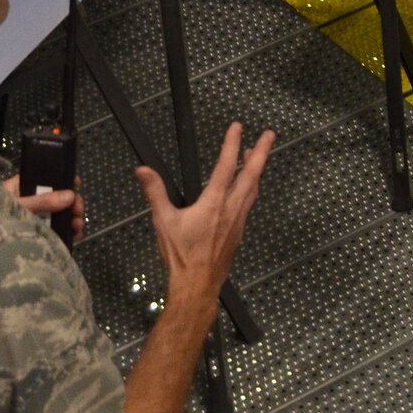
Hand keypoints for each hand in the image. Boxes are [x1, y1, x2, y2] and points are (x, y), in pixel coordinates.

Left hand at [4, 173, 84, 244]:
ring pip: (59, 213)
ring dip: (72, 217)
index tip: (76, 184)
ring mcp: (35, 217)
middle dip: (72, 202)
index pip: (46, 176)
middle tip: (78, 211)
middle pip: (57, 196)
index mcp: (22, 186)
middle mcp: (31, 199)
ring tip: (78, 225)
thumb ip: (42, 201)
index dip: (63, 178)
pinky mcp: (38, 232)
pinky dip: (68, 230)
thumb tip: (70, 195)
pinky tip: (75, 234)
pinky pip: (57, 228)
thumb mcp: (18, 207)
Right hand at [136, 121, 273, 307]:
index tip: (238, 127)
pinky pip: (249, 204)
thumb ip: (155, 192)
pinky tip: (247, 189)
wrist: (198, 285)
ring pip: (253, 189)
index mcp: (214, 203)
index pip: (226, 166)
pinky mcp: (239, 232)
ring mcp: (238, 221)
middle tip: (269, 135)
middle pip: (251, 175)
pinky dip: (251, 189)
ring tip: (257, 156)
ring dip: (256, 170)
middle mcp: (231, 208)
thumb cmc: (182, 255)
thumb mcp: (163, 221)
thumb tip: (143, 170)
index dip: (232, 144)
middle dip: (261, 152)